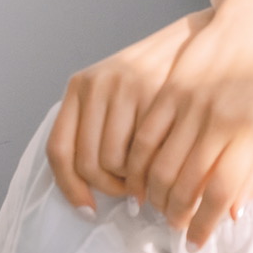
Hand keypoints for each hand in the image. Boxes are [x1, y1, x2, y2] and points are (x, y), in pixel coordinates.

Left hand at [47, 12, 205, 212]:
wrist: (192, 43)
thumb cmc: (154, 79)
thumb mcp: (115, 94)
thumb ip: (97, 127)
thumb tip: (82, 191)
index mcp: (80, 86)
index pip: (59, 149)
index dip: (69, 187)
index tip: (86, 208)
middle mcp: (97, 85)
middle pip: (86, 162)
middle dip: (107, 186)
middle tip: (126, 192)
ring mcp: (125, 89)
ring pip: (113, 162)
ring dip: (129, 181)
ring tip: (144, 178)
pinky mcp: (153, 95)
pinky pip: (142, 152)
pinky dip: (148, 170)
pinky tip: (158, 167)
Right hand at [119, 0, 252, 244]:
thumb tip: (230, 213)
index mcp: (250, 132)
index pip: (220, 192)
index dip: (204, 223)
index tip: (196, 240)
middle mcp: (218, 118)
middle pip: (184, 182)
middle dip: (175, 213)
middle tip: (172, 225)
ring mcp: (191, 101)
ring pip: (158, 161)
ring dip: (153, 192)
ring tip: (155, 205)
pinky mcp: (170, 87)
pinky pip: (144, 133)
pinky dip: (137, 161)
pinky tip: (138, 175)